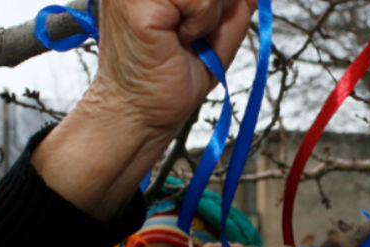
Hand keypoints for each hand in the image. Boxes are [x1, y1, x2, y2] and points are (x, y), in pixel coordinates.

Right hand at [93, 0, 254, 134]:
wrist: (140, 113)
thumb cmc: (167, 77)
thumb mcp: (215, 31)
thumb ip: (233, 4)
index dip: (219, 0)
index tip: (205, 21)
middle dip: (217, 4)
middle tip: (192, 33)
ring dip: (209, 15)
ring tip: (182, 38)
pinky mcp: (135, 2)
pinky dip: (200, 23)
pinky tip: (177, 39)